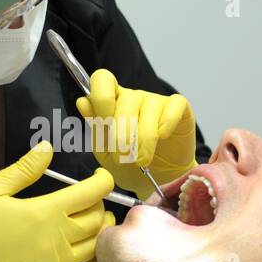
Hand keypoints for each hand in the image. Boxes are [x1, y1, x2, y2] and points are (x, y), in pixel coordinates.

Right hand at [0, 142, 115, 261]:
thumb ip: (24, 169)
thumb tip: (47, 148)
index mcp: (44, 211)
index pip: (89, 193)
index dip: (102, 181)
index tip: (101, 176)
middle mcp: (55, 239)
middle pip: (96, 220)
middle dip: (101, 205)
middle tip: (95, 199)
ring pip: (94, 249)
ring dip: (101, 233)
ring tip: (98, 224)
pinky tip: (90, 258)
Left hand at [75, 69, 196, 197]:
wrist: (158, 181)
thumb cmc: (129, 165)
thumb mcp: (105, 152)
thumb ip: (95, 128)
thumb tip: (82, 102)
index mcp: (111, 103)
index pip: (102, 80)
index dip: (101, 99)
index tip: (104, 125)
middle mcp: (132, 97)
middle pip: (126, 101)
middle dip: (121, 134)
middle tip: (122, 158)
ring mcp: (156, 100)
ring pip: (149, 110)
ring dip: (143, 140)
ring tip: (141, 161)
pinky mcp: (179, 108)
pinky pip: (174, 107)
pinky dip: (167, 123)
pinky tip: (163, 138)